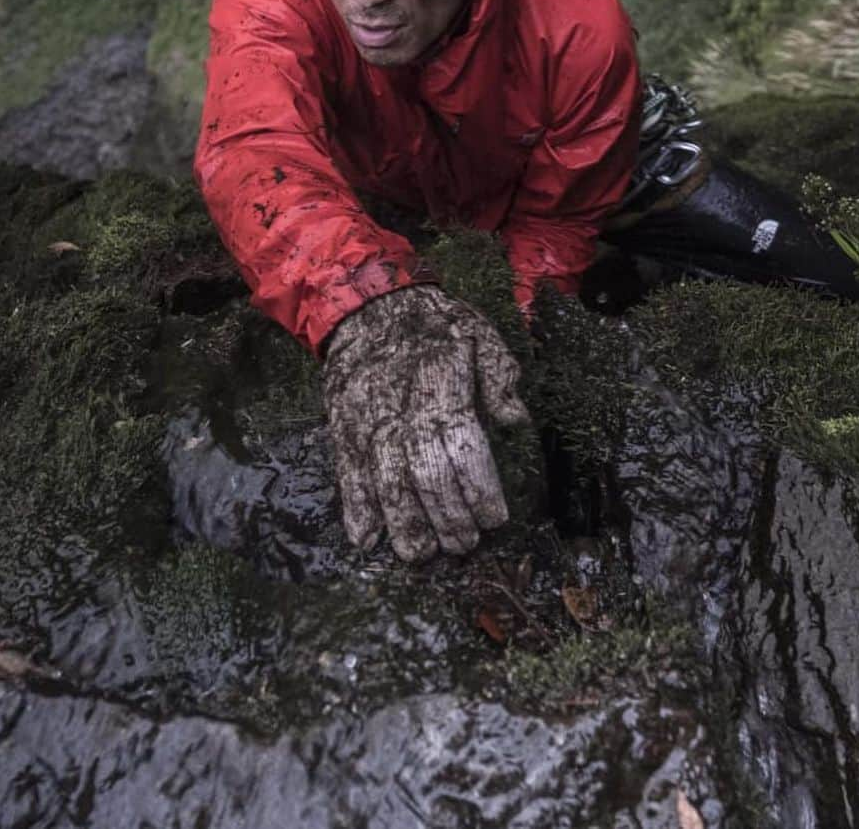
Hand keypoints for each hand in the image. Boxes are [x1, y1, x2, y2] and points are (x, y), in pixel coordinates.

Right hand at [322, 285, 529, 561]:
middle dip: (447, 517)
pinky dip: (354, 508)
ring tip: (422, 554)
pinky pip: (347, 474)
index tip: (495, 517)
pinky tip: (366, 539)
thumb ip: (498, 375)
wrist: (368, 304)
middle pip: (424, 475)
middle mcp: (401, 408)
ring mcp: (367, 421)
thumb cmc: (434, 323)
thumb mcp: (477, 332)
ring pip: (384, 482)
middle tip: (464, 544)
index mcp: (440, 385)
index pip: (462, 448)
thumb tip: (516, 418)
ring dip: (404, 525)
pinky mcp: (343, 428)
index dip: (479, 489)